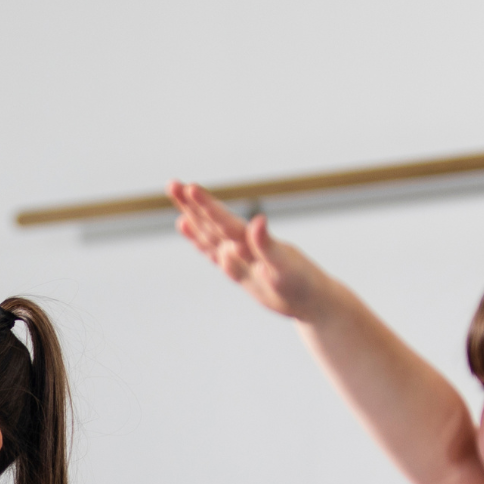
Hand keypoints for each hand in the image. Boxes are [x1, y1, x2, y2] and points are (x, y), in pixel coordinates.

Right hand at [167, 184, 328, 320]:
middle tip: (172, 184)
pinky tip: (186, 225)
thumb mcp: (285, 267)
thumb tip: (257, 221)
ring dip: (192, 215)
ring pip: (209, 232)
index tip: (191, 188)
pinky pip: (211, 251)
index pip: (225, 221)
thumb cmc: (302, 284)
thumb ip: (267, 245)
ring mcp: (238, 256)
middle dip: (192, 204)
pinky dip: (197, 239)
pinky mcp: (236, 268)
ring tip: (176, 194)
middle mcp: (242, 245)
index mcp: (252, 244)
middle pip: (212, 221)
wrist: (312, 299)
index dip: (208, 206)